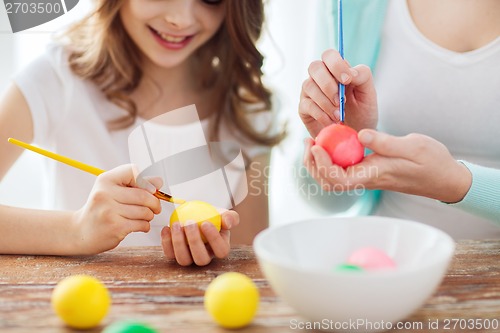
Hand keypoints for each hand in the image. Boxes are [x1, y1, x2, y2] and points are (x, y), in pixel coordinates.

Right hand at [71, 164, 161, 254]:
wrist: (81, 231)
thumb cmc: (102, 208)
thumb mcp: (113, 190)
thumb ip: (136, 183)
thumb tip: (159, 182)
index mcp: (105, 180)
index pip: (133, 171)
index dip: (147, 180)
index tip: (151, 190)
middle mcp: (105, 194)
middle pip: (144, 195)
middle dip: (155, 202)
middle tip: (155, 207)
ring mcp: (109, 211)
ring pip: (145, 211)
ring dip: (149, 215)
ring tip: (144, 217)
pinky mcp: (115, 227)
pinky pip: (142, 224)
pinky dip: (145, 225)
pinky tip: (138, 225)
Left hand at [160, 210, 239, 265]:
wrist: (198, 216)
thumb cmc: (213, 216)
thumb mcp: (224, 214)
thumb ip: (230, 217)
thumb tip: (228, 223)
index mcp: (220, 249)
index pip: (221, 250)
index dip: (214, 239)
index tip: (205, 223)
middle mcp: (205, 258)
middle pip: (201, 259)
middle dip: (195, 242)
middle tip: (189, 223)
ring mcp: (190, 259)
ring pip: (184, 260)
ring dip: (178, 242)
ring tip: (176, 224)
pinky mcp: (175, 256)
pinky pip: (169, 254)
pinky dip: (166, 241)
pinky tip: (166, 228)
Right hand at [299, 49, 377, 135]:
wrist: (355, 134)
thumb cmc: (362, 112)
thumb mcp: (369, 93)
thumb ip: (363, 77)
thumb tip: (350, 72)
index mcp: (336, 70)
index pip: (329, 55)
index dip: (336, 65)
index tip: (347, 80)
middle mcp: (320, 78)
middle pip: (314, 67)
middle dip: (328, 83)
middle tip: (341, 101)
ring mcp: (310, 93)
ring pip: (309, 86)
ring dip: (326, 102)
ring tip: (339, 116)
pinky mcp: (304, 109)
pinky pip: (307, 105)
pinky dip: (321, 114)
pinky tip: (331, 122)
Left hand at [303, 129, 471, 202]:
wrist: (444, 177)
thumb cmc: (431, 162)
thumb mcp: (412, 147)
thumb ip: (384, 142)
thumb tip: (359, 134)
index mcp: (373, 176)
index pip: (337, 178)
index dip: (322, 164)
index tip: (316, 144)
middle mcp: (365, 179)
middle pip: (328, 182)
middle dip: (313, 164)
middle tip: (309, 141)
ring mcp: (365, 177)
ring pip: (331, 178)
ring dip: (318, 163)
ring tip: (314, 142)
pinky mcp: (366, 171)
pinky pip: (341, 169)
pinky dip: (329, 159)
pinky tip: (329, 142)